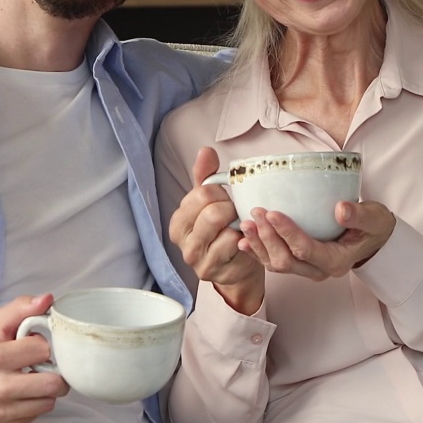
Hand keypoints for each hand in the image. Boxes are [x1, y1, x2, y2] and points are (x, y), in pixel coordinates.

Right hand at [0, 294, 69, 422]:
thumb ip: (22, 308)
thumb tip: (47, 300)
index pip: (43, 350)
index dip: (43, 347)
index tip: (33, 349)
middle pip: (52, 383)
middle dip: (54, 374)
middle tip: (43, 369)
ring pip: (48, 402)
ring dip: (45, 391)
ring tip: (31, 382)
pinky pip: (37, 416)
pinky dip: (34, 406)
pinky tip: (21, 397)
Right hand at [169, 147, 264, 312]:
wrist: (235, 266)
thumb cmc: (222, 230)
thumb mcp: (212, 202)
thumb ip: (206, 177)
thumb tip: (206, 151)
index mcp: (178, 220)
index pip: (202, 194)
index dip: (221, 194)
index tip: (225, 200)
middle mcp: (182, 240)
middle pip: (213, 213)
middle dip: (231, 210)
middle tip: (235, 214)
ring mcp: (196, 258)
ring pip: (224, 230)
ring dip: (238, 226)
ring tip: (239, 227)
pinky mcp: (212, 271)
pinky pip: (234, 247)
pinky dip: (243, 240)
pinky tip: (243, 242)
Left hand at [238, 200, 395, 281]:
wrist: (372, 238)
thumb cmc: (372, 226)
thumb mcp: (373, 218)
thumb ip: (359, 215)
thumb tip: (341, 209)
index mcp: (336, 261)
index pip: (306, 250)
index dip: (287, 233)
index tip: (273, 212)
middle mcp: (319, 270)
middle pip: (286, 260)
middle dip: (267, 238)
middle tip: (256, 213)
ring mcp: (306, 269)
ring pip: (276, 264)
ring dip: (258, 245)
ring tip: (245, 223)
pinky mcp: (297, 263)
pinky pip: (273, 261)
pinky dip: (256, 251)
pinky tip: (243, 239)